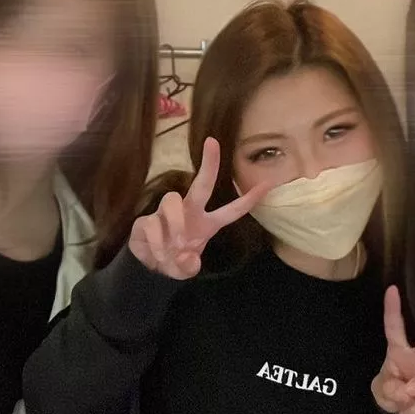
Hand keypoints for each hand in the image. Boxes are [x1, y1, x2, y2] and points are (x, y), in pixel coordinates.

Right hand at [128, 137, 268, 278]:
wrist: (148, 268)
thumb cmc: (174, 261)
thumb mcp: (185, 270)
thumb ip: (188, 267)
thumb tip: (186, 256)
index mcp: (206, 224)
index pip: (232, 210)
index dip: (249, 199)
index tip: (268, 183)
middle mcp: (189, 212)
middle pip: (201, 185)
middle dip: (209, 164)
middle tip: (213, 143)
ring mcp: (166, 213)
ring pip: (172, 201)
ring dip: (176, 223)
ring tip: (176, 245)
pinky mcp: (146, 220)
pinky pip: (153, 224)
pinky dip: (157, 242)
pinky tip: (159, 255)